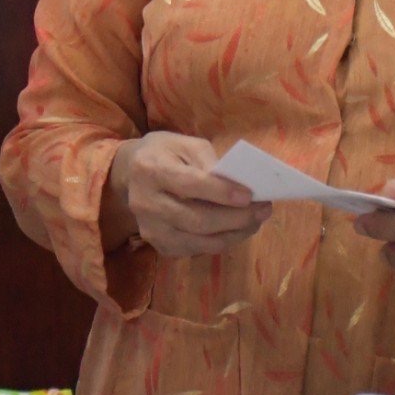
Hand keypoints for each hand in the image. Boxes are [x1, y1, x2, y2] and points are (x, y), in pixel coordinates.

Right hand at [109, 133, 268, 258]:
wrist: (130, 175)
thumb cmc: (165, 153)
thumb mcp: (184, 143)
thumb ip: (209, 161)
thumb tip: (239, 185)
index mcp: (151, 169)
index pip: (189, 185)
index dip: (221, 192)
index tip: (250, 195)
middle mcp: (146, 203)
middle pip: (196, 220)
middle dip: (235, 218)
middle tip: (263, 210)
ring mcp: (151, 230)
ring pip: (199, 242)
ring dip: (234, 234)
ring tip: (256, 221)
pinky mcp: (159, 246)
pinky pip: (196, 251)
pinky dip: (221, 242)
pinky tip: (236, 229)